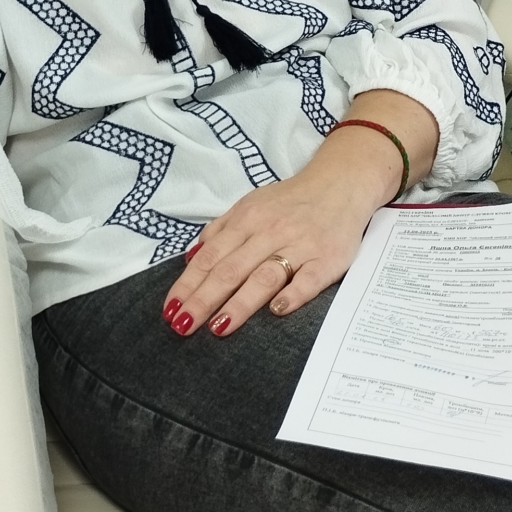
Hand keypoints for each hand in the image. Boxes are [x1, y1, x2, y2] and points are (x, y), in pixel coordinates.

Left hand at [162, 123, 402, 338]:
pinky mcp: (328, 259)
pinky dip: (294, 294)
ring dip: (240, 303)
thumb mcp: (250, 205)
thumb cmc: (290, 201)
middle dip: (203, 299)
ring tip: (218, 328)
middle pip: (231, 270)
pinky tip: (277, 310)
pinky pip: (310, 279)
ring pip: (265, 276)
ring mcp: (300, 246)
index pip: (210, 257)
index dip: (188, 284)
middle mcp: (270, 232)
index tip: (170, 310)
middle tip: (183, 325)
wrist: (341, 183)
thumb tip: (191, 259)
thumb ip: (221, 230)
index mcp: (247, 220)